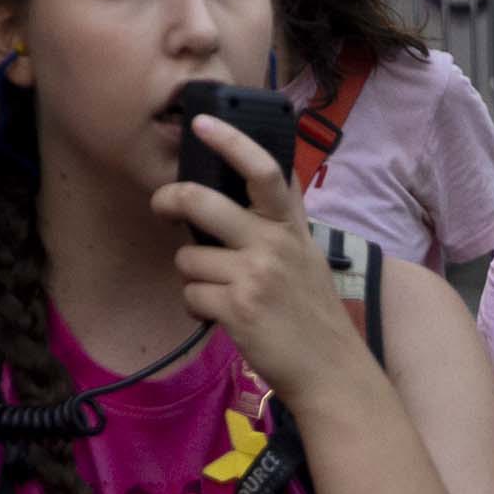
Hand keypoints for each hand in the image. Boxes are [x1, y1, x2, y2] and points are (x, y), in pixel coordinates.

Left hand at [154, 115, 373, 410]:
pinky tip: (220, 317)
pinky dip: (198, 307)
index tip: (201, 122)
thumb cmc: (311, 311)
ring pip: (188, 257)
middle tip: (162, 205)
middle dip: (169, 200)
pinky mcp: (237, 308)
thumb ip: (281, 218)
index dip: (230, 141)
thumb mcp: (306, 253)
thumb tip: (252, 174)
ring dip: (194, 276)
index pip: (264, 170)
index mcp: (290, 226)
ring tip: (220, 292)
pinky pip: (191, 295)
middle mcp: (273, 244)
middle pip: (201, 201)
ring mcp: (255, 275)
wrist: (331, 370)